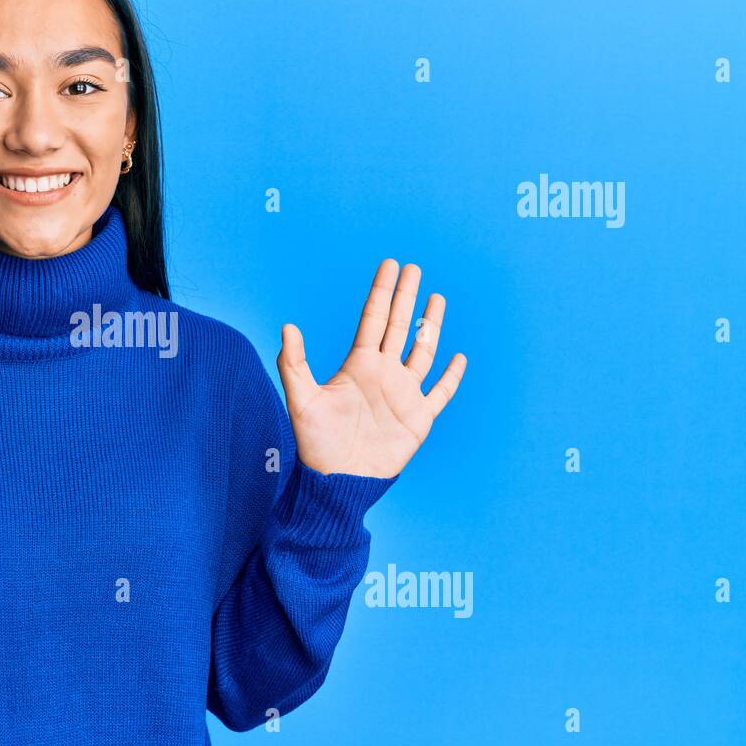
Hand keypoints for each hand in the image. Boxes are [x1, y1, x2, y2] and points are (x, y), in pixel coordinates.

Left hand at [276, 259, 465, 477]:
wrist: (338, 480)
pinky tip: (458, 357)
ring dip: (431, 326)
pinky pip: (440, 393)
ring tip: (437, 298)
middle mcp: (383, 374)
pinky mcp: (418, 419)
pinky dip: (450, 376)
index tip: (391, 265)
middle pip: (400, 327)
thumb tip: (287, 326)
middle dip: (407, 297)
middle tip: (415, 268)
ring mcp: (403, 395)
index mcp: (359, 365)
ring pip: (423, 352)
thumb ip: (294, 364)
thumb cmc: (316, 443)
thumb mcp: (302, 400)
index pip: (374, 320)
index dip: (382, 292)